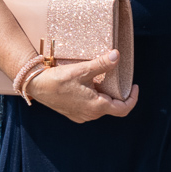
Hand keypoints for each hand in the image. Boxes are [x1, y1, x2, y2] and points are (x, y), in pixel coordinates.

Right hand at [25, 51, 139, 122]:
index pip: (123, 109)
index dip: (133, 98)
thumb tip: (116, 55)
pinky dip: (95, 98)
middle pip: (113, 107)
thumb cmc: (58, 79)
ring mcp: (81, 116)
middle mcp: (90, 115)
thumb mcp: (82, 70)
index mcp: (96, 107)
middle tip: (116, 78)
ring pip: (101, 108)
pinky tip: (89, 86)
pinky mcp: (73, 114)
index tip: (135, 86)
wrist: (35, 85)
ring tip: (102, 80)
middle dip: (117, 93)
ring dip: (105, 96)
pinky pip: (90, 108)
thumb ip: (101, 64)